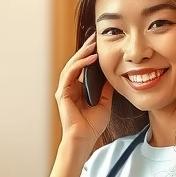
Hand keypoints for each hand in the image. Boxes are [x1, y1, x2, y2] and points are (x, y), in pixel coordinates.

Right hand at [56, 32, 113, 148]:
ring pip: (71, 65)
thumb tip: (112, 75)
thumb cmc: (92, 125)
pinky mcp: (62, 93)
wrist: (84, 138)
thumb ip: (105, 89)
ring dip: (82, 54)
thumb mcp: (104, 102)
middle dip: (85, 49)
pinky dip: (80, 65)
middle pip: (76, 63)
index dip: (89, 55)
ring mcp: (64, 90)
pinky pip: (70, 74)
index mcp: (77, 89)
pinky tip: (90, 58)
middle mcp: (69, 87)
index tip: (98, 44)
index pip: (82, 67)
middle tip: (94, 37)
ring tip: (92, 44)